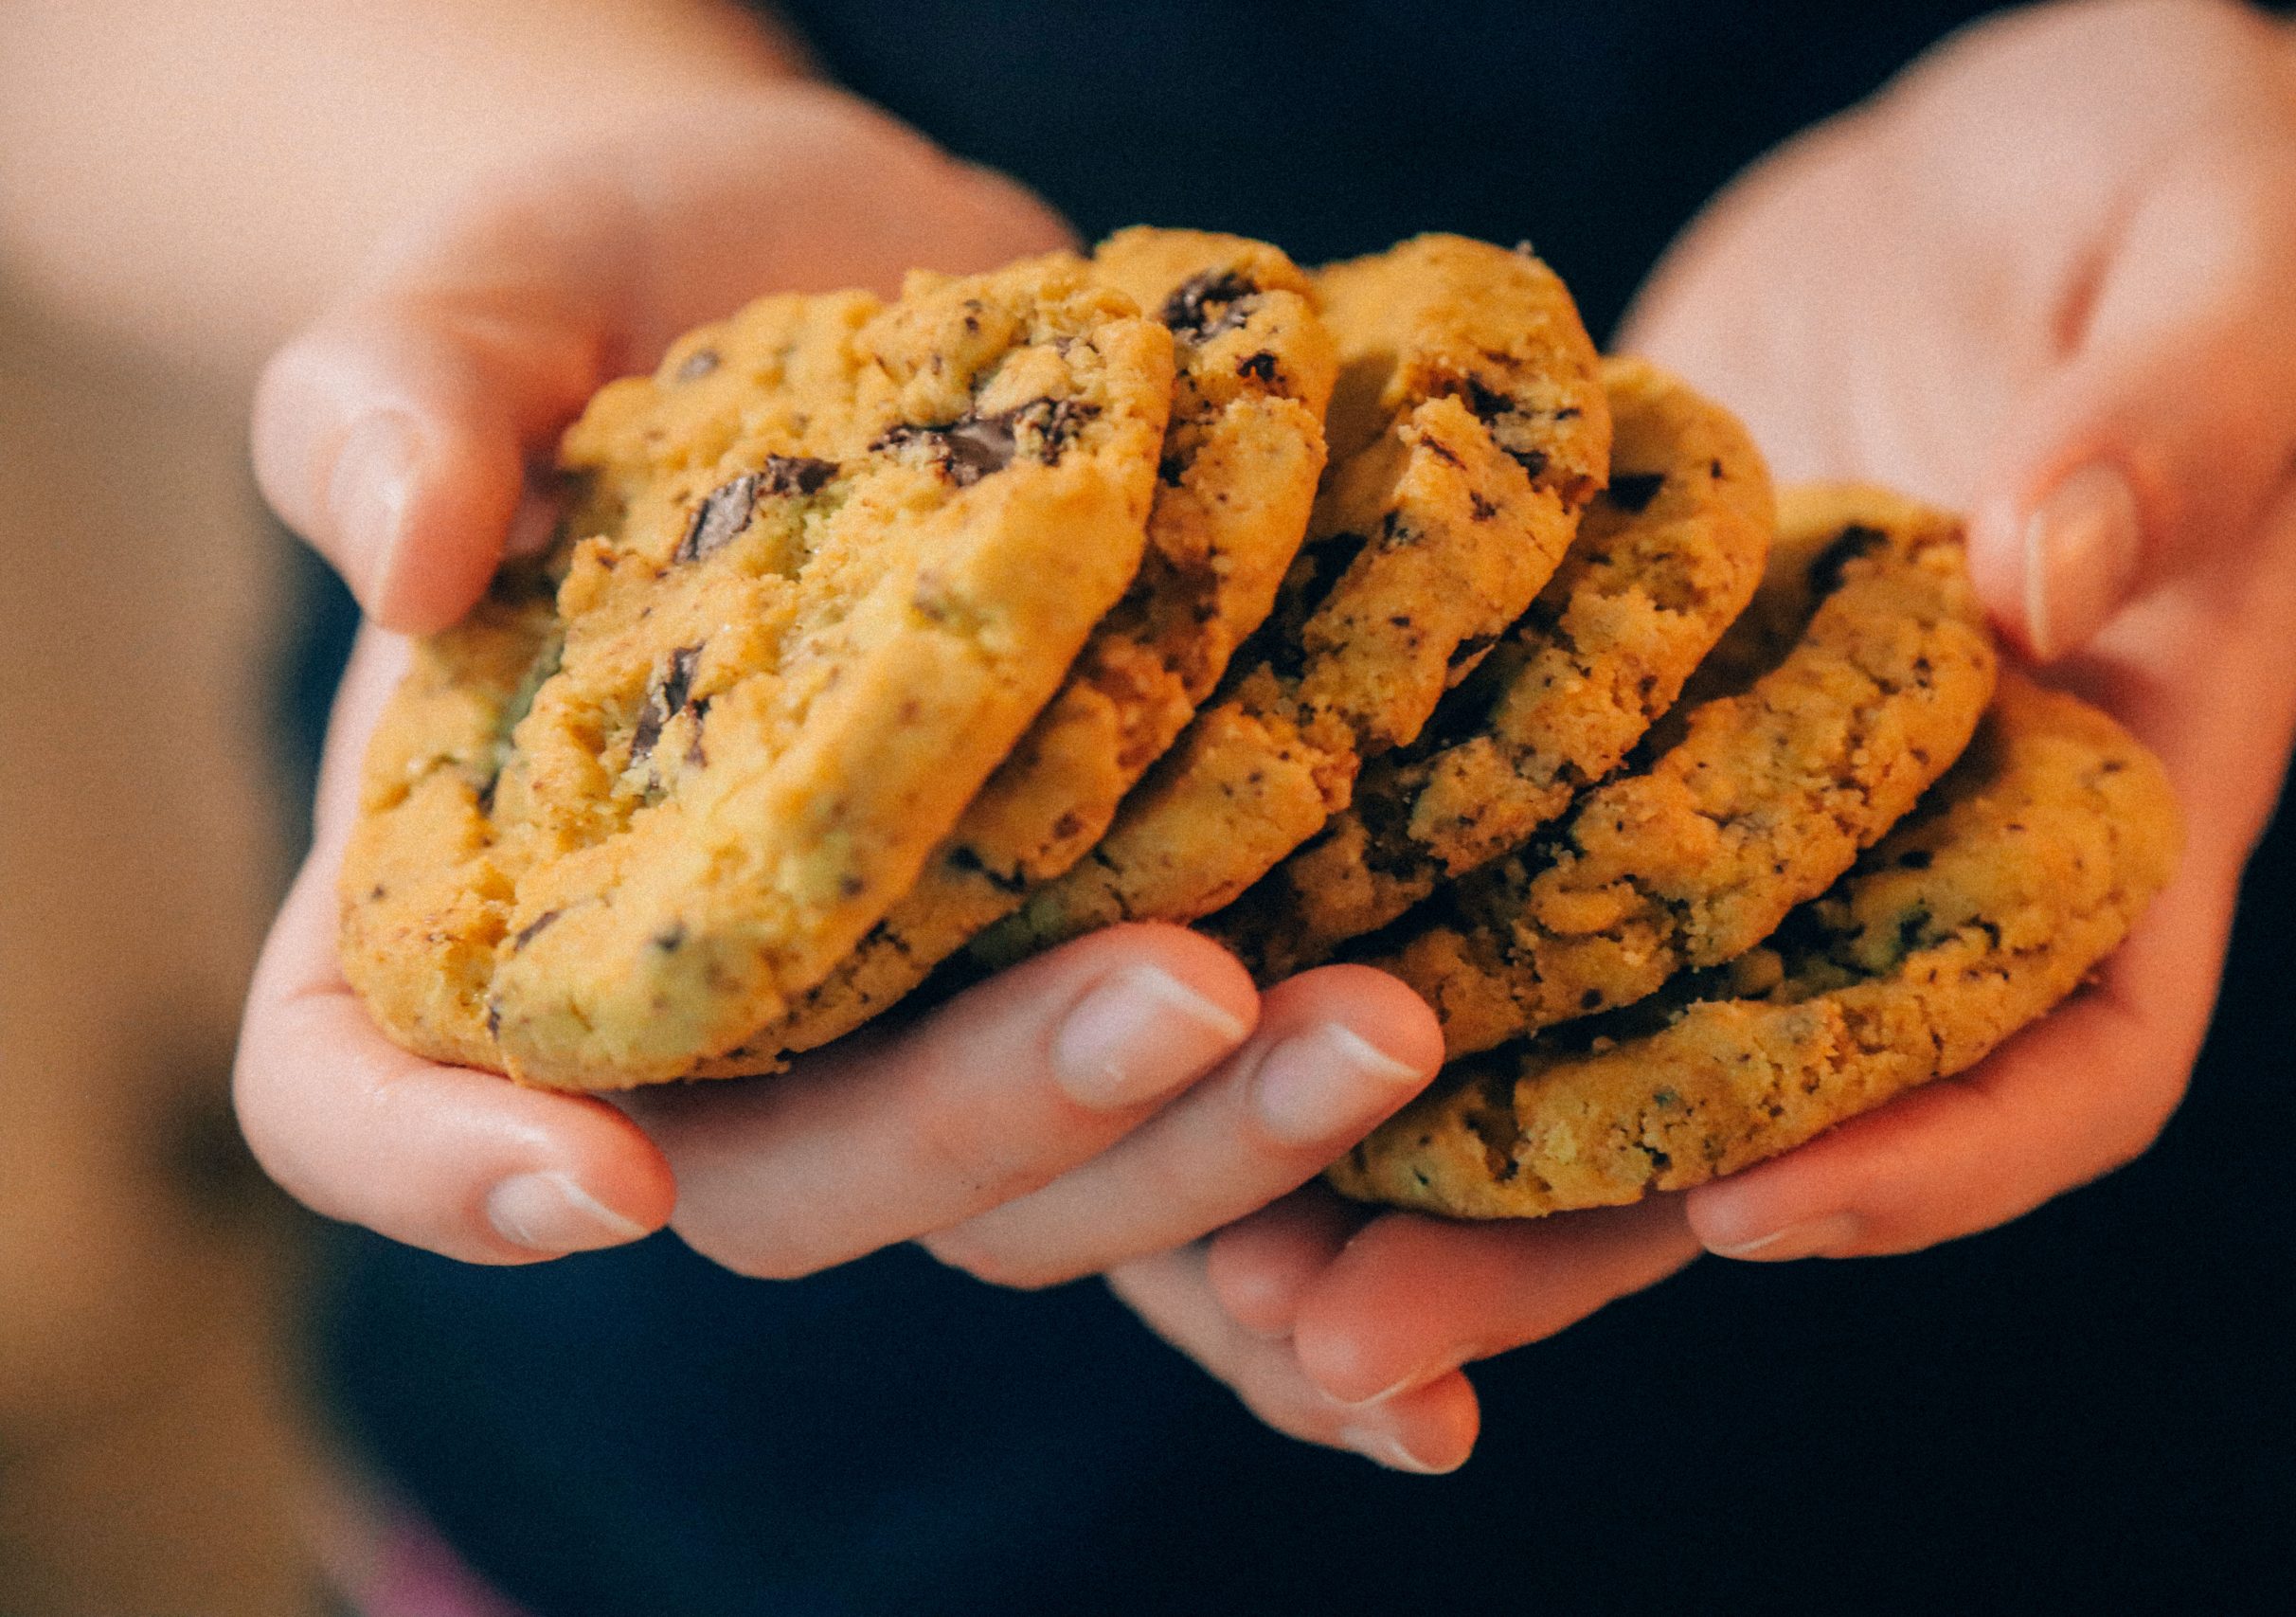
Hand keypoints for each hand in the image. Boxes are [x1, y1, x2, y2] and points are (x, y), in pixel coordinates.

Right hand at [237, 85, 1448, 1269]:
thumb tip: (399, 542)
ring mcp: (911, 1026)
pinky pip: (1186, 1144)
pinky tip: (1440, 1220)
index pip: (364, 1091)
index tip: (601, 1178)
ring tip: (1382, 1022)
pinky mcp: (1089, 979)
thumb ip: (404, 386)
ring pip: (1026, 1193)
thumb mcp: (501, 283)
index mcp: (474, 898)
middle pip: (786, 1184)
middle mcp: (698, 1018)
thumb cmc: (634, 286)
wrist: (870, 288)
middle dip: (986, 1121)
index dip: (448, 1170)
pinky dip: (1302, 1207)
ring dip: (1204, 1155)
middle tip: (1192, 993)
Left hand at [1110, 0, 2295, 1471]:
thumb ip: (2170, 427)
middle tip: (1343, 1337)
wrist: (2034, 177)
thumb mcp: (2234, 274)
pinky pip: (1472, 859)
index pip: (2067, 1056)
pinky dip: (1347, 941)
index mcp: (2111, 811)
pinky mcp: (1594, 712)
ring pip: (1573, 1031)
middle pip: (1750, 1116)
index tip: (1744, 1206)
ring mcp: (1736, 799)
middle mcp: (1904, 851)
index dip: (1924, 1158)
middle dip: (1555, 1241)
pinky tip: (1179, 1001)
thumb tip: (2053, 566)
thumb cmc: (2200, 205)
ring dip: (1398, 1153)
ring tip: (1216, 1254)